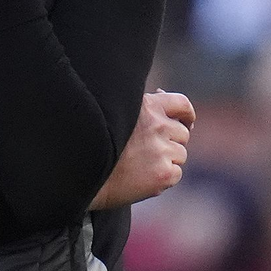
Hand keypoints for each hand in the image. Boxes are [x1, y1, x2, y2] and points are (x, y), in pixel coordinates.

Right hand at [90, 90, 194, 210]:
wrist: (84, 176)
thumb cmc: (98, 143)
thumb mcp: (117, 113)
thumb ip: (142, 105)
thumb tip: (162, 92)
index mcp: (147, 106)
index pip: (182, 104)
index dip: (186, 115)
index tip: (185, 124)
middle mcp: (157, 126)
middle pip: (182, 134)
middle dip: (170, 142)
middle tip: (147, 152)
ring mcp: (162, 150)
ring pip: (180, 155)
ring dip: (166, 160)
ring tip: (139, 165)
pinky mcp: (164, 173)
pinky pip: (175, 174)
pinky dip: (163, 177)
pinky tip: (141, 177)